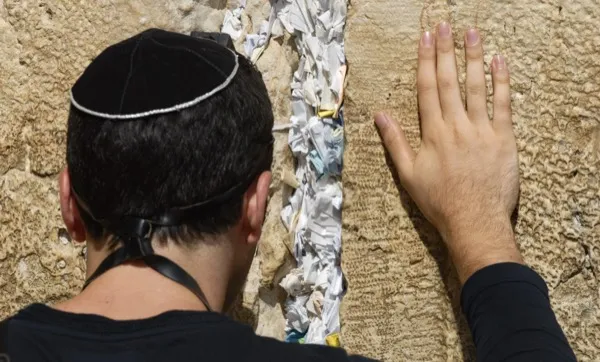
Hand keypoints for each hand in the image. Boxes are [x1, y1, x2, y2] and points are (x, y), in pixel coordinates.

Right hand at [375, 23, 522, 282]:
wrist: (474, 221)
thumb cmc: (438, 202)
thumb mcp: (408, 174)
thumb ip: (394, 142)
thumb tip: (379, 115)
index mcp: (433, 133)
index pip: (428, 89)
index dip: (426, 62)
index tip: (425, 39)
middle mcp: (456, 126)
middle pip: (450, 81)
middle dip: (446, 51)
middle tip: (444, 26)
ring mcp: (482, 130)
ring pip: (476, 87)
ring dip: (473, 58)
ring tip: (471, 33)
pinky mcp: (504, 139)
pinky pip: (503, 105)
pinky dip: (501, 82)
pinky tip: (499, 62)